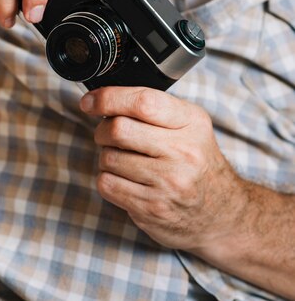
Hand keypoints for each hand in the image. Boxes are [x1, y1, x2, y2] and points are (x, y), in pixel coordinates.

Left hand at [79, 86, 248, 254]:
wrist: (223, 214)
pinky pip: (108, 184)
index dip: (108, 98)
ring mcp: (168, 183)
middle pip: (118, 129)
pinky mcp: (152, 208)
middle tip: (107, 133)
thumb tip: (104, 98)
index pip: (142, 102)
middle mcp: (182, 152)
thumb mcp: (190, 125)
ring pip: (108, 158)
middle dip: (102, 129)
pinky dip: (108, 179)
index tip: (90, 101)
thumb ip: (155, 108)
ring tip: (123, 159)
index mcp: (191, 122)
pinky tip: (125, 179)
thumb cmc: (198, 162)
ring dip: (106, 156)